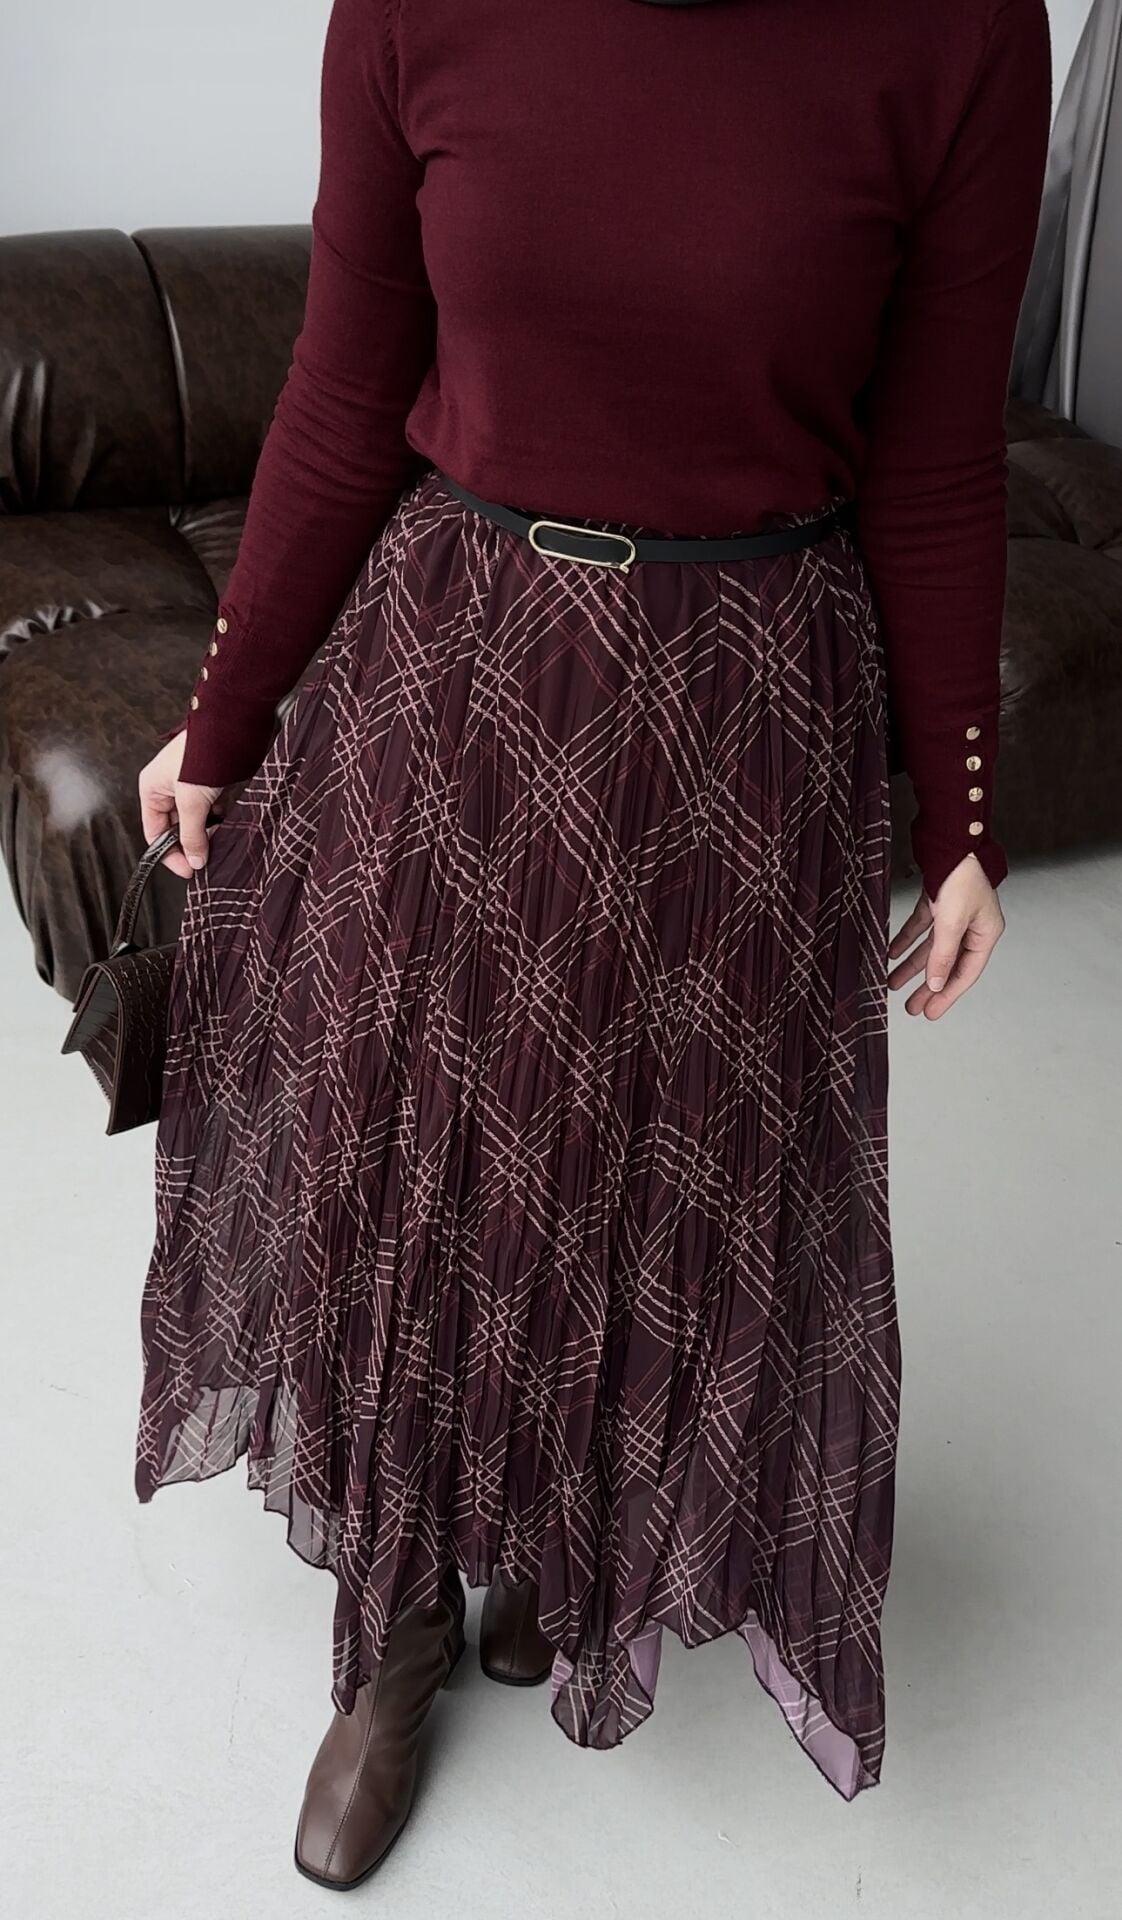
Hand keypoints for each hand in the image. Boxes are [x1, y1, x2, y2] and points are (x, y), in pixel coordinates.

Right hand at [138, 728, 226, 880]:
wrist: (233, 726)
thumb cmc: (204, 752)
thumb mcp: (192, 800)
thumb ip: (192, 834)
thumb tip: (195, 860)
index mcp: (152, 789)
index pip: (155, 833)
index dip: (170, 855)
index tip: (189, 870)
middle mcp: (168, 788)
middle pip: (175, 829)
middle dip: (192, 844)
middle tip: (207, 857)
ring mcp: (191, 787)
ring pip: (196, 821)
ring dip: (207, 833)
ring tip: (219, 837)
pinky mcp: (212, 785)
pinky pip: (212, 811)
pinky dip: (219, 821)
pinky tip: (228, 824)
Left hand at [888, 852, 1004, 1018]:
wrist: (951, 841)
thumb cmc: (962, 876)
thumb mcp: (951, 922)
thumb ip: (943, 955)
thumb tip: (935, 984)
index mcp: (985, 933)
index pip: (965, 973)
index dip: (946, 995)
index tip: (929, 1012)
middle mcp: (972, 926)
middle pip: (947, 964)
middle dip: (928, 986)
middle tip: (912, 1007)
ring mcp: (954, 914)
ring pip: (931, 948)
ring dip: (913, 966)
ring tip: (894, 983)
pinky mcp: (937, 902)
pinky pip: (921, 928)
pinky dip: (906, 941)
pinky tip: (892, 953)